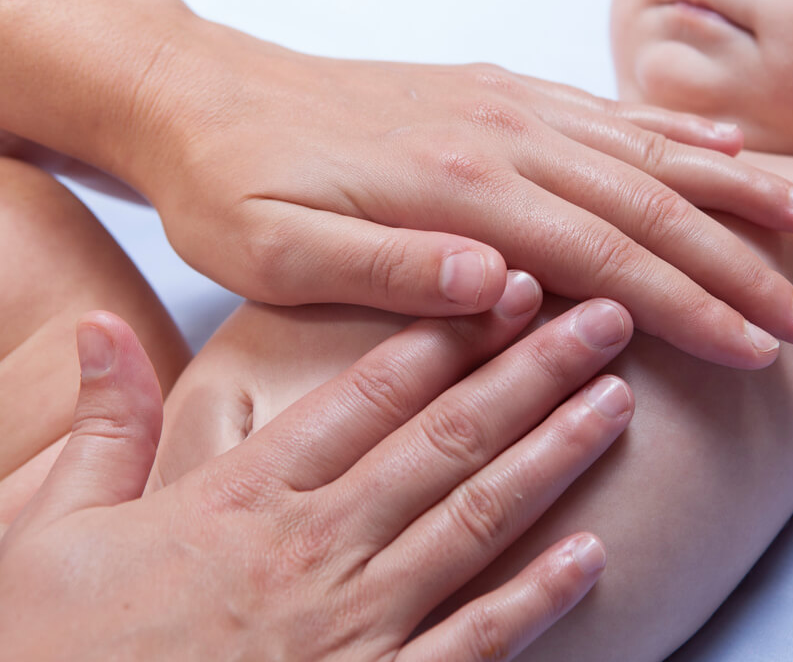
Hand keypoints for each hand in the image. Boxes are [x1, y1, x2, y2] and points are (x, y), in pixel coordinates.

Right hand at [0, 290, 635, 659]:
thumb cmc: (55, 657)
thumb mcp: (49, 533)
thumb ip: (102, 429)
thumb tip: (101, 330)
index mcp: (246, 499)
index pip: (366, 394)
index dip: (447, 333)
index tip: (508, 288)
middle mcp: (315, 548)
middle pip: (447, 439)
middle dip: (533, 373)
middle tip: (603, 319)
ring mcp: (353, 625)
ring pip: (475, 520)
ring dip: (554, 456)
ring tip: (617, 402)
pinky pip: (470, 642)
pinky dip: (534, 599)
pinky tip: (589, 555)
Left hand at [133, 30, 792, 367]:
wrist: (204, 93)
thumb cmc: (233, 187)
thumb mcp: (275, 250)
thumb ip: (390, 269)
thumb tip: (501, 290)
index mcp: (459, 188)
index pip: (605, 257)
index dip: (691, 307)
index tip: (759, 349)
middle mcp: (504, 137)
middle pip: (651, 206)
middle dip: (741, 267)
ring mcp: (510, 108)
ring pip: (650, 151)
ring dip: (737, 192)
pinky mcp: (504, 94)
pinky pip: (611, 113)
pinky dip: (679, 135)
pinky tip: (730, 151)